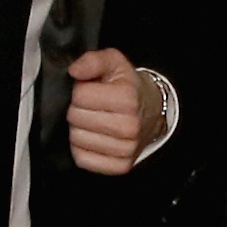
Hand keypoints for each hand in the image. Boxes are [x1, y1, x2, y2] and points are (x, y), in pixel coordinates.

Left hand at [64, 49, 170, 175]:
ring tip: (93, 121)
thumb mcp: (114, 63)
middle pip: (75, 118)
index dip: (80, 91)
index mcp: (127, 98)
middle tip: (91, 107)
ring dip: (79, 129)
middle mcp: (129, 126)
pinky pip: (83, 159)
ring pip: (76, 139)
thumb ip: (92, 60)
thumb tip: (74, 71)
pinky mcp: (120, 166)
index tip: (92, 91)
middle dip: (78, 109)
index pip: (79, 96)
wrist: (152, 112)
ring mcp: (126, 149)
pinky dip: (82, 148)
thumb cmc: (128, 87)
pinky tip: (93, 138)